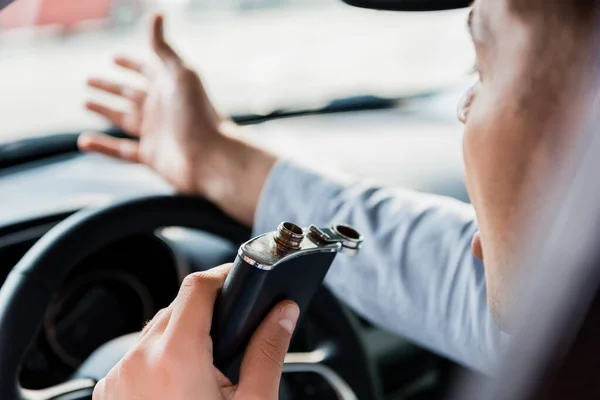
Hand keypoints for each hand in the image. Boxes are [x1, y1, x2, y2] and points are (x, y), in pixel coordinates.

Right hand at [79, 13, 275, 224]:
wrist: (210, 156)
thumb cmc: (198, 112)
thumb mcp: (180, 73)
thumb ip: (163, 46)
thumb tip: (157, 12)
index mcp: (169, 87)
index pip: (146, 71)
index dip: (131, 64)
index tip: (113, 58)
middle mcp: (161, 109)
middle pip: (130, 95)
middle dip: (111, 86)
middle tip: (89, 80)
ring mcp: (156, 133)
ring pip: (124, 120)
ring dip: (104, 111)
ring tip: (85, 103)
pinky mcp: (151, 156)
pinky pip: (120, 151)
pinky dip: (101, 146)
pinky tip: (82, 141)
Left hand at [92, 265, 299, 399]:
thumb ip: (268, 351)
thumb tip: (285, 314)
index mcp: (177, 357)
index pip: (198, 286)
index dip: (222, 275)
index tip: (239, 279)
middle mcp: (139, 360)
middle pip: (177, 307)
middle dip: (207, 311)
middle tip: (233, 336)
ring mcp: (118, 378)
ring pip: (155, 331)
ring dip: (182, 334)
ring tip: (208, 368)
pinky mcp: (109, 393)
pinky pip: (137, 356)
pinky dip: (160, 357)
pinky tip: (180, 385)